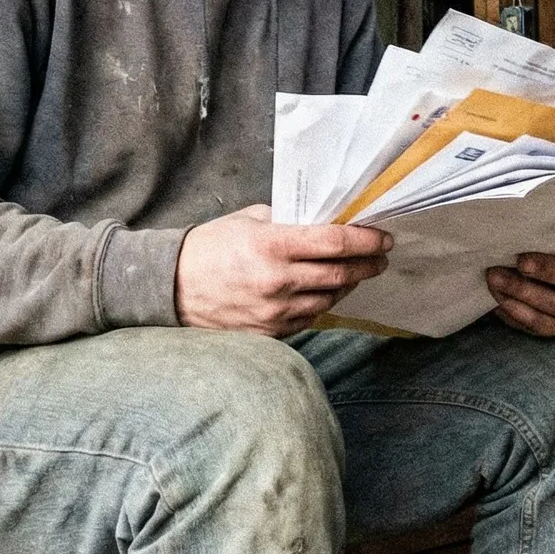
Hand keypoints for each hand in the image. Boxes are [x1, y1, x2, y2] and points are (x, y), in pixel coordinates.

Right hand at [175, 204, 391, 333]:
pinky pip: (309, 318)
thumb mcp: (247, 220)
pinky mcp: (269, 332)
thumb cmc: (209, 248)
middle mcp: (277, 280)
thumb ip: (286, 221)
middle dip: (367, 265)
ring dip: (348, 286)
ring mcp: (274, 311)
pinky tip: (326, 293)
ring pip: (329, 300)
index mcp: (271, 245)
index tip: (383, 239)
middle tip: (380, 258)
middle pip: (340, 274)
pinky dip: (323, 304)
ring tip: (355, 273)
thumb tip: (324, 221)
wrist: (171, 287)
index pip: (334, 243)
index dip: (365, 241)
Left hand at [486, 233, 554, 337]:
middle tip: (521, 261)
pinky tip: (500, 302)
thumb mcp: (542, 233)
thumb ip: (541, 226)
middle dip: (548, 270)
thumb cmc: (534, 244)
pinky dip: (518, 313)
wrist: (520, 277)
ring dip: (522, 290)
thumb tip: (519, 211)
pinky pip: (541, 323)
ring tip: (495, 277)